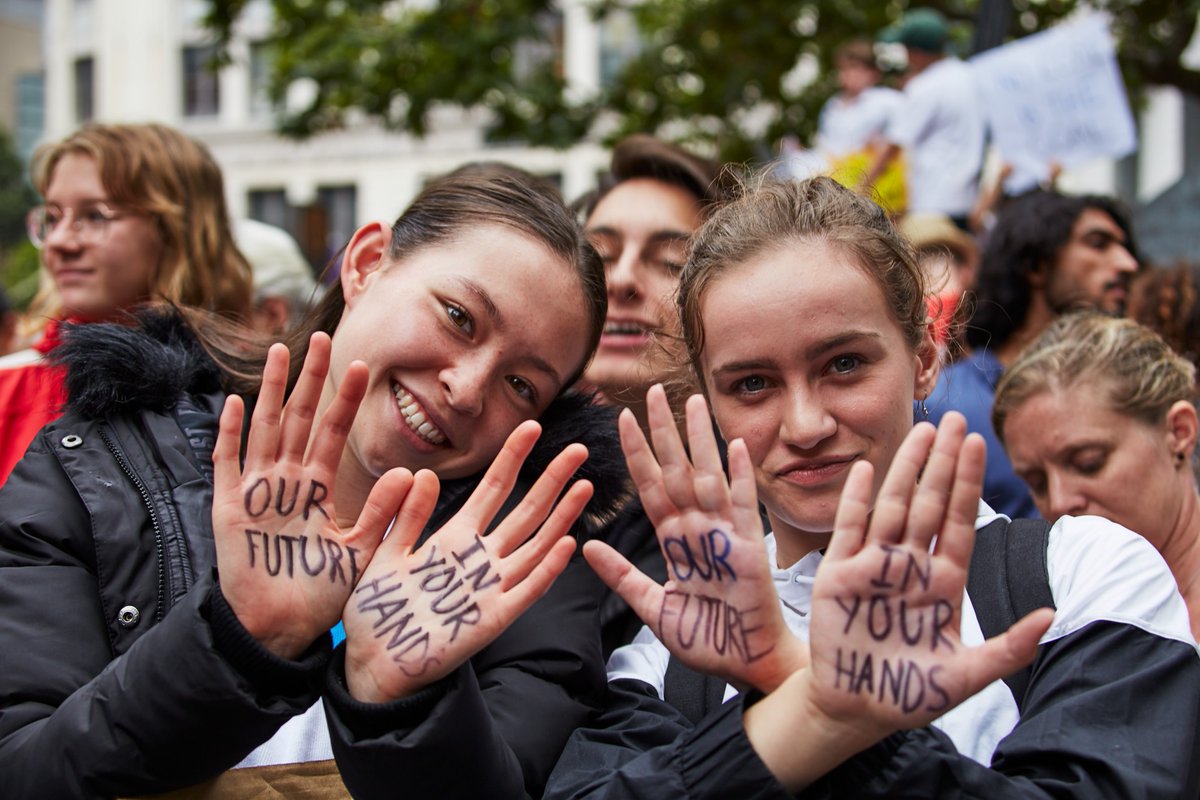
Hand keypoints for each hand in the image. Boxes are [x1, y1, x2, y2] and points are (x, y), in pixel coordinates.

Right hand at [212, 334, 410, 658]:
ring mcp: (256, 491)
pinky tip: (237, 402)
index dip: (344, 399)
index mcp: (317, 487)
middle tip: (322, 336)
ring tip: (282, 352)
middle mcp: (287, 481)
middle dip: (310, 378)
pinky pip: (228, 464)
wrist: (278, 629)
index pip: (333, 432)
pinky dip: (231, 435)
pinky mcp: (229, 510)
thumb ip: (381, 513)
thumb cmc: (318, 593)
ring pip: (266, 429)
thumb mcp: (359, 551)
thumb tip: (409, 473)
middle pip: (300, 419)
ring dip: (273, 391)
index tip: (360, 364)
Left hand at [342, 420, 592, 702]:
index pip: (494, 488)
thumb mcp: (386, 551)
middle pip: (526, 510)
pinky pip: (526, 590)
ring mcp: (491, 587)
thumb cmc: (377, 609)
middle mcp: (480, 557)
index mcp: (455, 537)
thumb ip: (406, 515)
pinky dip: (546, 569)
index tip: (532, 426)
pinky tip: (566, 544)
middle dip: (552, 479)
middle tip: (579, 449)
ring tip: (584, 486)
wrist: (373, 663)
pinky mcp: (494, 618)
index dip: (513, 457)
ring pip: (536, 544)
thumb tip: (422, 472)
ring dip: (561, 517)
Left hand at [584, 385, 806, 693]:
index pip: (650, 486)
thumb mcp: (652, 607)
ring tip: (691, 401)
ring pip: (707, 476)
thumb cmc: (705, 639)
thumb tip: (585, 548)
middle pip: (676, 469)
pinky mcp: (748, 548)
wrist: (745, 664)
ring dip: (699, 439)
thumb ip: (622, 576)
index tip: (622, 419)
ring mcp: (724, 534)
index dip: (636, 453)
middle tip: (653, 390)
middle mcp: (697, 529)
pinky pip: (743, 505)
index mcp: (674, 541)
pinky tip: (734, 445)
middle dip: (664, 431)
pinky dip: (740, 476)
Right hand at [808, 412, 1053, 736]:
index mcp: (944, 583)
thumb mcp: (969, 675)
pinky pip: (849, 529)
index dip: (967, 482)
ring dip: (906, 468)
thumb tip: (1052, 616)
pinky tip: (867, 470)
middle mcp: (911, 566)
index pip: (959, 521)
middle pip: (930, 502)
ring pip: (894, 506)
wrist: (859, 710)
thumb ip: (1010, 647)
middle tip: (954, 418)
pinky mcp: (839, 576)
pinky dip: (857, 500)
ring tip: (921, 431)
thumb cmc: (913, 694)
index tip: (977, 442)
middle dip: (942, 461)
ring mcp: (874, 567)